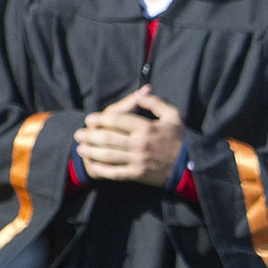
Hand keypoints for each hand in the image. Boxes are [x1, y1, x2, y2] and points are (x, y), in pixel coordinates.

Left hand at [75, 86, 190, 187]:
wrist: (189, 167)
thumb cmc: (180, 139)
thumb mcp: (173, 116)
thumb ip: (156, 103)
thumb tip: (140, 93)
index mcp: (147, 128)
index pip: (118, 120)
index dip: (101, 119)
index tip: (90, 119)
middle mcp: (140, 144)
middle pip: (109, 138)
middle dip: (91, 136)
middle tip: (78, 134)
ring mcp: (138, 160)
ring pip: (109, 155)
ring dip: (92, 151)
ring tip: (80, 148)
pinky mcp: (138, 174)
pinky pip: (116, 172)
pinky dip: (103, 169)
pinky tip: (93, 166)